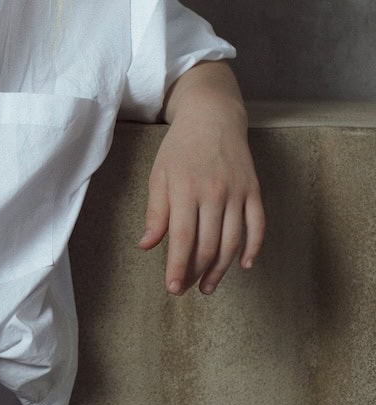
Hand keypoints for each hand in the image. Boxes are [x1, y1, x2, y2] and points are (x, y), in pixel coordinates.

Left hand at [138, 65, 264, 295]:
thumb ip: (155, 212)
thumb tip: (147, 245)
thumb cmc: (180, 147)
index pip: (181, 238)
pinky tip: (244, 265)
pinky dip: (253, 248)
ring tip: (208, 286)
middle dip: (196, 272)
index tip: (172, 288)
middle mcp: (213, 193)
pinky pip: (258, 225)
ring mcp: (237, 192)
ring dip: (221, 269)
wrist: (213, 116)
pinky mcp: (254, 190)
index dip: (177, 267)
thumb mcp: (159, 175)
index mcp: (185, 190)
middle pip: (208, 245)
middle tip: (186, 288)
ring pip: (233, 241)